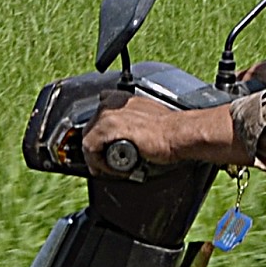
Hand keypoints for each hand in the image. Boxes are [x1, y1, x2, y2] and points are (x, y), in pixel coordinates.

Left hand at [82, 93, 245, 174]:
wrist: (177, 134)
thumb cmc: (168, 130)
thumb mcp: (147, 117)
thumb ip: (134, 121)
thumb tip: (129, 137)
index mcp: (121, 98)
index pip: (99, 112)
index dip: (99, 132)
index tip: (102, 147)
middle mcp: (111, 102)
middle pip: (90, 128)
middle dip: (97, 148)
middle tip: (106, 164)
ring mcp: (107, 114)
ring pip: (88, 138)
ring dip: (97, 156)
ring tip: (111, 168)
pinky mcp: (106, 128)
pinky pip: (90, 148)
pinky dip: (98, 161)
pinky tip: (112, 167)